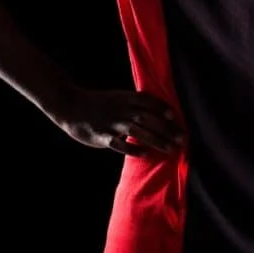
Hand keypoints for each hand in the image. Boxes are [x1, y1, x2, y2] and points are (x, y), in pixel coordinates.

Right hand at [47, 87, 183, 155]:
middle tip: (181, 138)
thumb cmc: (99, 103)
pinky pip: (119, 144)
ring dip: (156, 140)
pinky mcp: (102, 136)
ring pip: (137, 131)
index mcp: (125, 98)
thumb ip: (134, 104)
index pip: (147, 101)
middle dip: (166, 128)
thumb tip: (156, 113)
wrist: (71, 107)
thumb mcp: (117, 98)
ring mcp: (111, 123)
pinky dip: (133, 149)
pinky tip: (146, 154)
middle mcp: (120, 110)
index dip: (161, 107)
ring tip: (170, 148)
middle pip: (147, 118)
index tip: (174, 116)